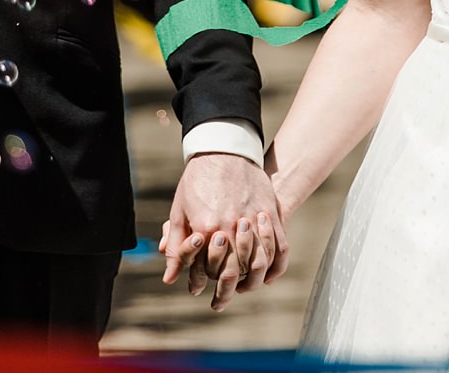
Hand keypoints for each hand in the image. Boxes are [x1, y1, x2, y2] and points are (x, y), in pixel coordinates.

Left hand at [163, 153, 284, 309]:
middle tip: (222, 300)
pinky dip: (275, 263)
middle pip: (236, 272)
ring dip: (253, 279)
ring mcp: (254, 220)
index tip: (199, 292)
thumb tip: (170, 277)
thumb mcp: (179, 211)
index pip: (208, 270)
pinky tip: (268, 272)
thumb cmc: (197, 180)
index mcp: (207, 228)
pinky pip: (279, 246)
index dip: (202, 283)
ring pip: (260, 262)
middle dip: (227, 291)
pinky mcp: (270, 212)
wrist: (223, 149)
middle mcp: (232, 227)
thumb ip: (175, 245)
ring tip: (246, 287)